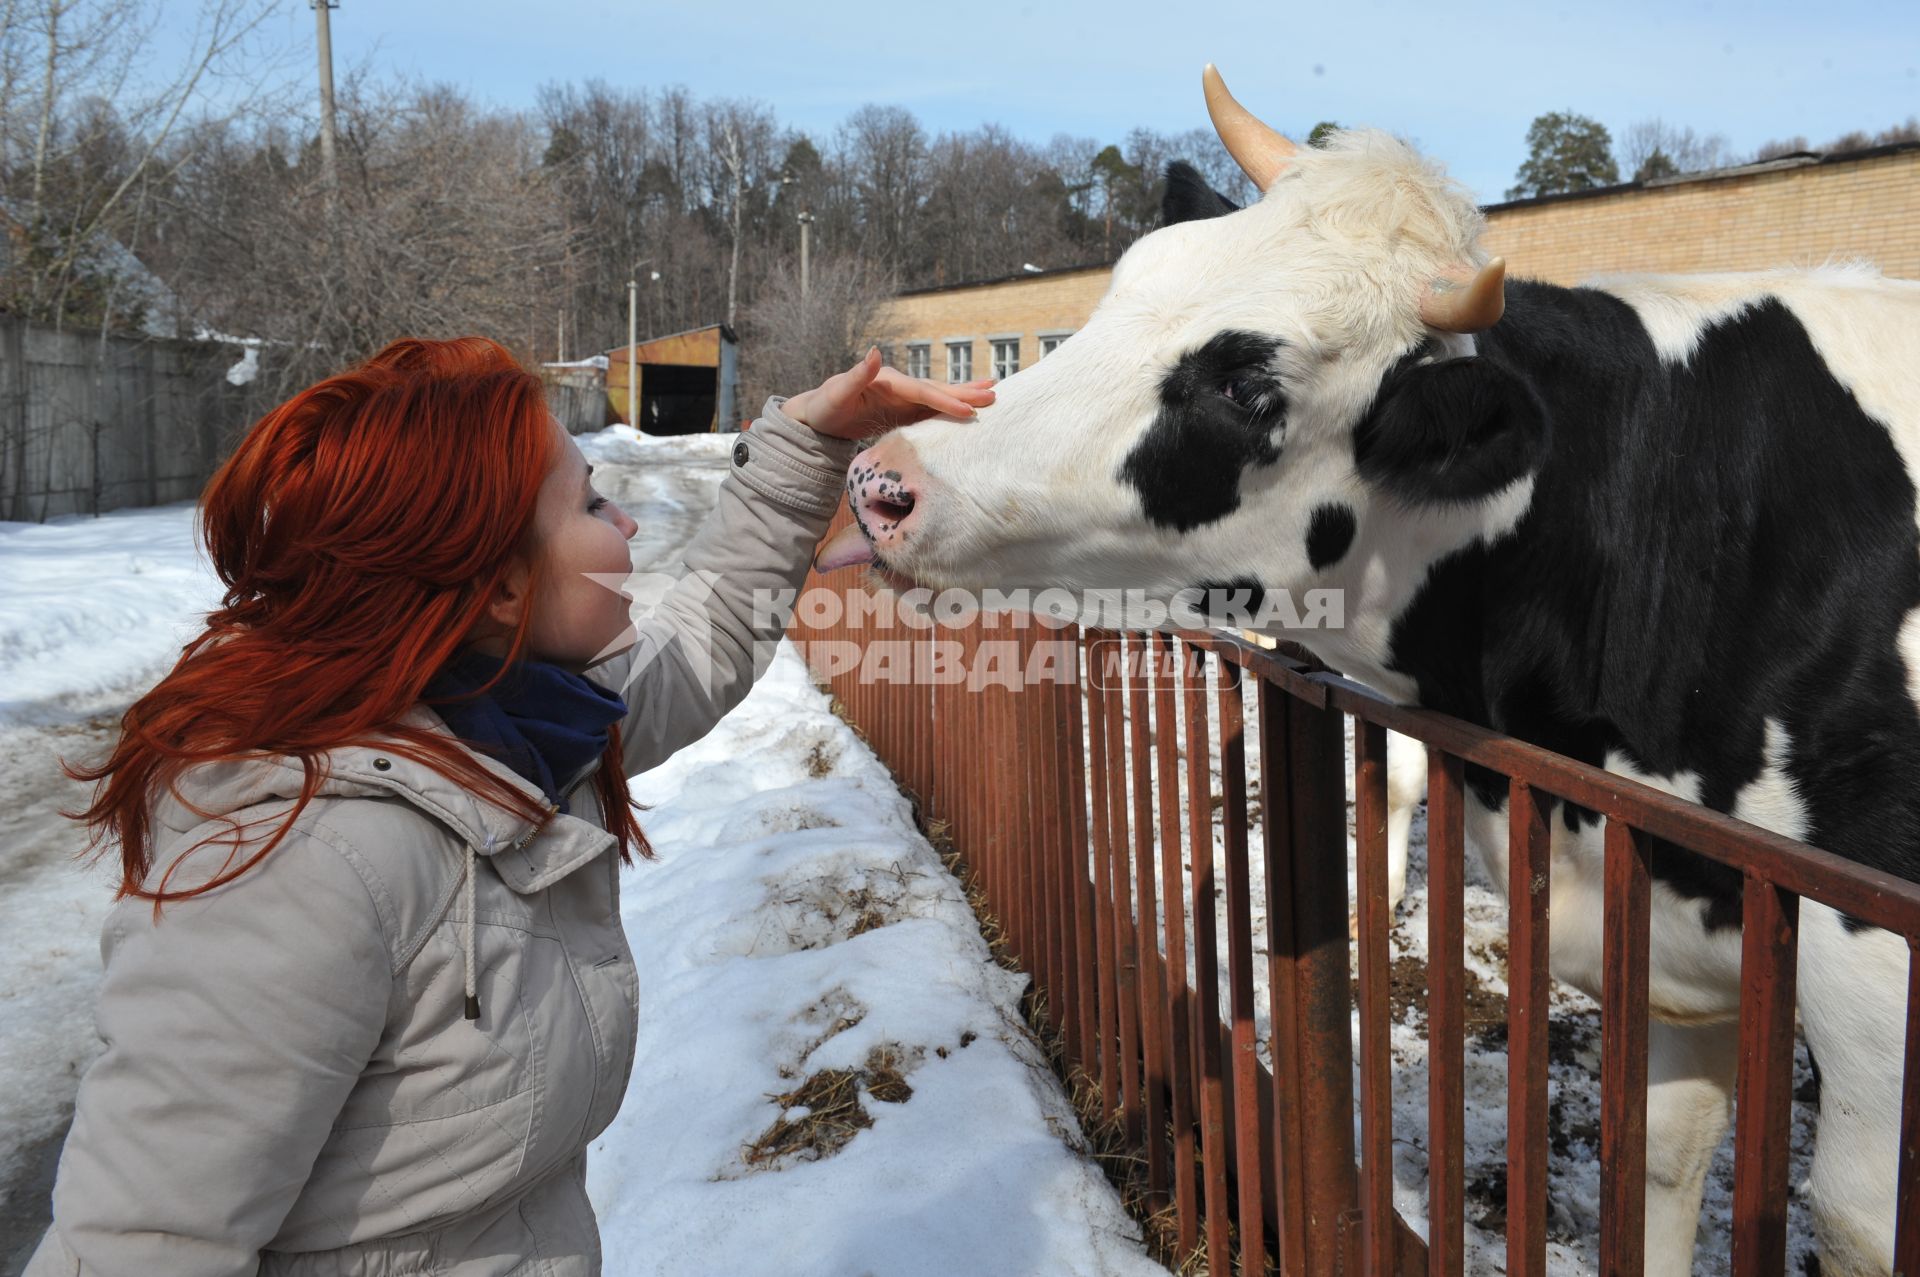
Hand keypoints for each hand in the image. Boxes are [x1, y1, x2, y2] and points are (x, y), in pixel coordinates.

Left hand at [783, 348, 995, 440]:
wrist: (818, 415)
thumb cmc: (824, 406)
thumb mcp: (837, 393)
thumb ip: (857, 374)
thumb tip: (875, 351)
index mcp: (888, 381)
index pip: (921, 391)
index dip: (944, 400)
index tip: (967, 410)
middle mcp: (900, 386)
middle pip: (936, 390)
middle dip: (965, 393)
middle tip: (995, 394)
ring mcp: (903, 398)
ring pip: (938, 397)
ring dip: (964, 396)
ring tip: (991, 393)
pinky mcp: (903, 411)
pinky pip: (931, 410)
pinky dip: (951, 409)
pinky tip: (968, 410)